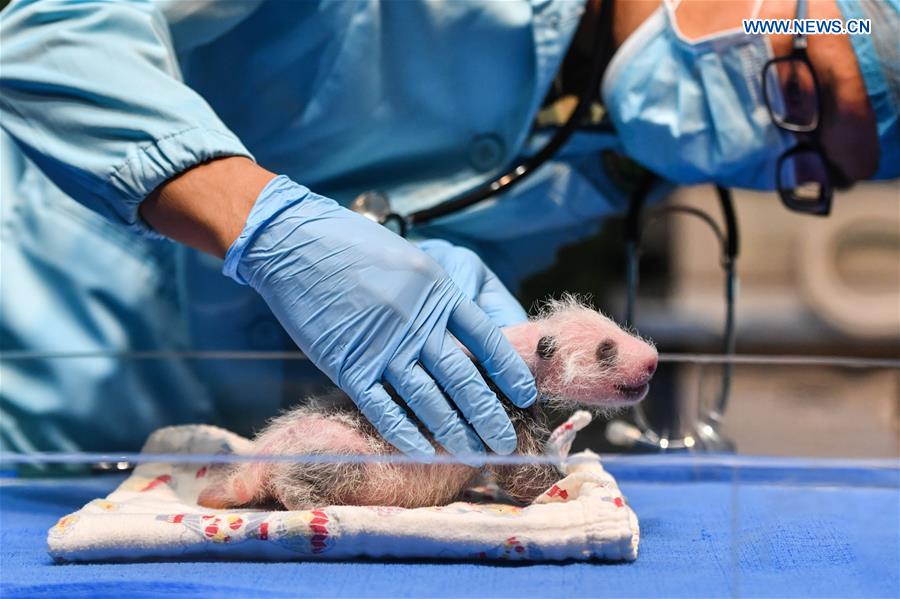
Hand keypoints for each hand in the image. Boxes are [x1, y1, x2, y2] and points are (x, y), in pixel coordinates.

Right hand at [223, 176, 537, 456]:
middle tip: (506, 441)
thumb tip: (459, 340)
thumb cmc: (353, 246)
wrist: (296, 243)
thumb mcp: (410, 263)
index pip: (486, 339)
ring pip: (430, 400)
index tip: (526, 395)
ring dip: (456, 431)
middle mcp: (418, 323)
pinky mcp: (349, 367)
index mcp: (438, 292)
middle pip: (464, 378)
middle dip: (489, 414)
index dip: (509, 371)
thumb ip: (435, 301)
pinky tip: (426, 452)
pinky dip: (407, 433)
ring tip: (476, 453)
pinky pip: (384, 409)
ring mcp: (384, 347)